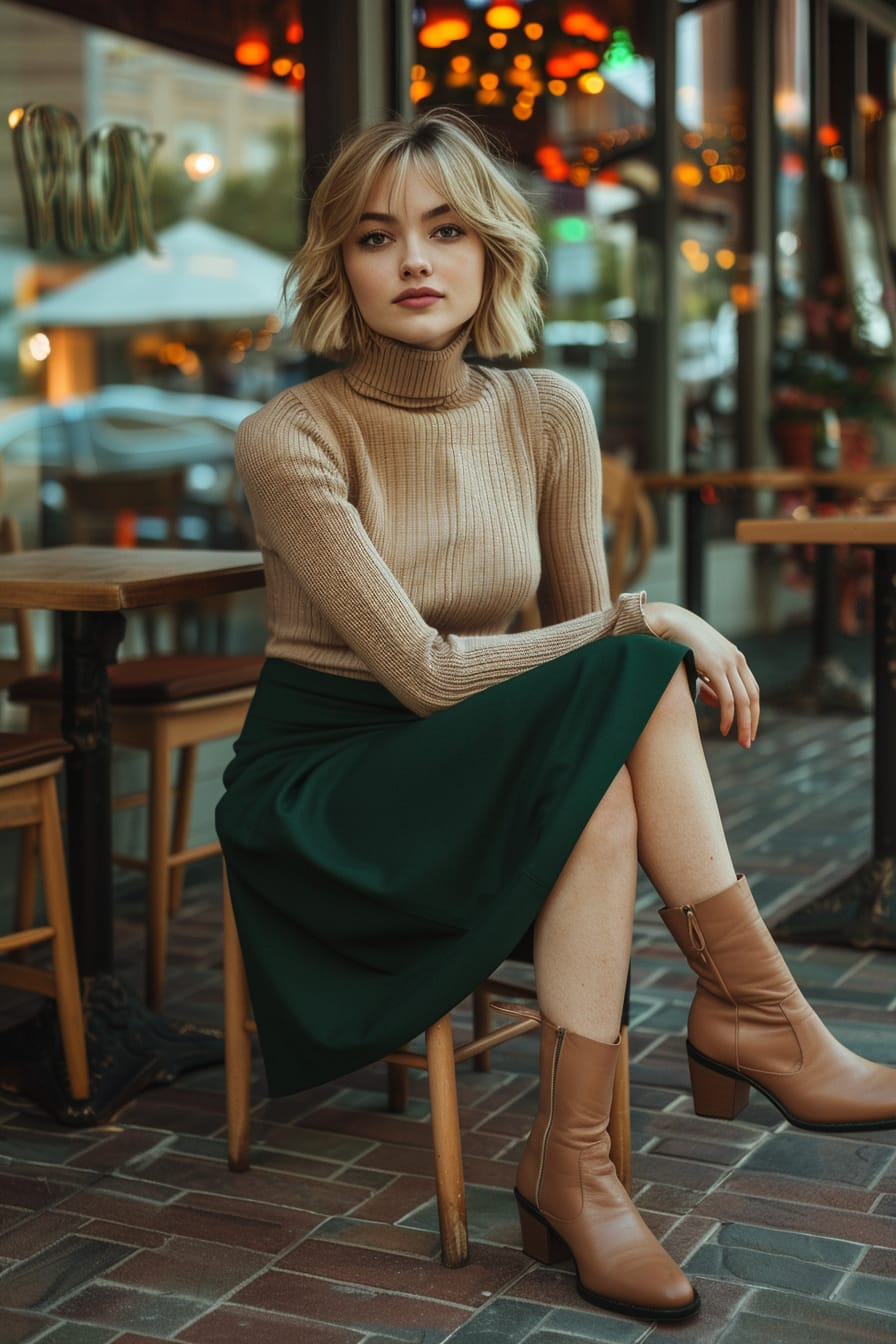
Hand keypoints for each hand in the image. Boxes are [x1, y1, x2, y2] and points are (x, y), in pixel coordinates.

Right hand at [642, 601, 759, 748]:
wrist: (671, 622)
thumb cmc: (682, 643)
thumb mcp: (701, 665)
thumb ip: (710, 684)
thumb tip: (717, 704)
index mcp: (736, 659)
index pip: (752, 690)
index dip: (752, 712)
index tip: (748, 730)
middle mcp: (737, 660)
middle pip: (752, 698)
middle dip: (752, 722)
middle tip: (747, 742)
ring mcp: (728, 663)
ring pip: (743, 701)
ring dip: (743, 724)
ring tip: (739, 740)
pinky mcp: (716, 668)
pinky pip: (728, 698)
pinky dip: (728, 716)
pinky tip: (725, 728)